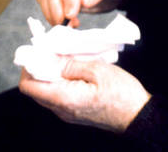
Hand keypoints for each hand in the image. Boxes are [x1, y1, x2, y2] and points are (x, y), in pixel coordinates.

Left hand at [20, 58, 149, 131]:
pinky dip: (60, 81)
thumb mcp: (97, 70)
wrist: (139, 115)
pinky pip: (59, 95)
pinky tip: (73, 68)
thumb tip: (51, 59)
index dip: (28, 67)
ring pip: (47, 91)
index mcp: (63, 99)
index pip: (28, 87)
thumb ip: (70, 64)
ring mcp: (68, 112)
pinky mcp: (75, 111)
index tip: (38, 52)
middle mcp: (61, 110)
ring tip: (65, 57)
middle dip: (40, 68)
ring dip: (51, 74)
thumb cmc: (122, 94)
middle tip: (51, 51)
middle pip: (36, 88)